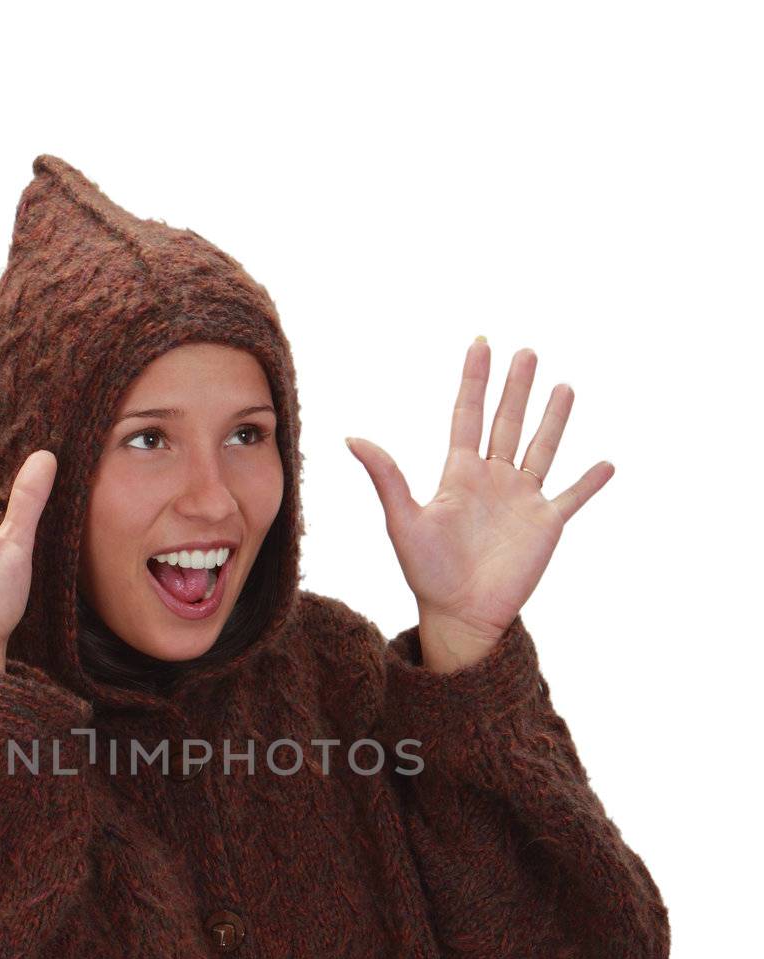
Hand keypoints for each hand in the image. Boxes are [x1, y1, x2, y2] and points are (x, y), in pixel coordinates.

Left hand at [346, 340, 613, 667]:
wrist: (458, 614)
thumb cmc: (426, 572)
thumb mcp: (404, 521)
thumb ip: (386, 477)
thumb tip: (352, 438)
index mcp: (459, 474)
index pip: (467, 415)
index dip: (474, 381)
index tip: (481, 344)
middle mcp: (492, 480)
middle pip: (507, 423)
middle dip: (517, 388)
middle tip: (527, 351)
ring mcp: (521, 500)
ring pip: (542, 449)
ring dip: (554, 419)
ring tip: (564, 386)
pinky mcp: (545, 525)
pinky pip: (572, 497)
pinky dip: (589, 482)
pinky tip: (607, 464)